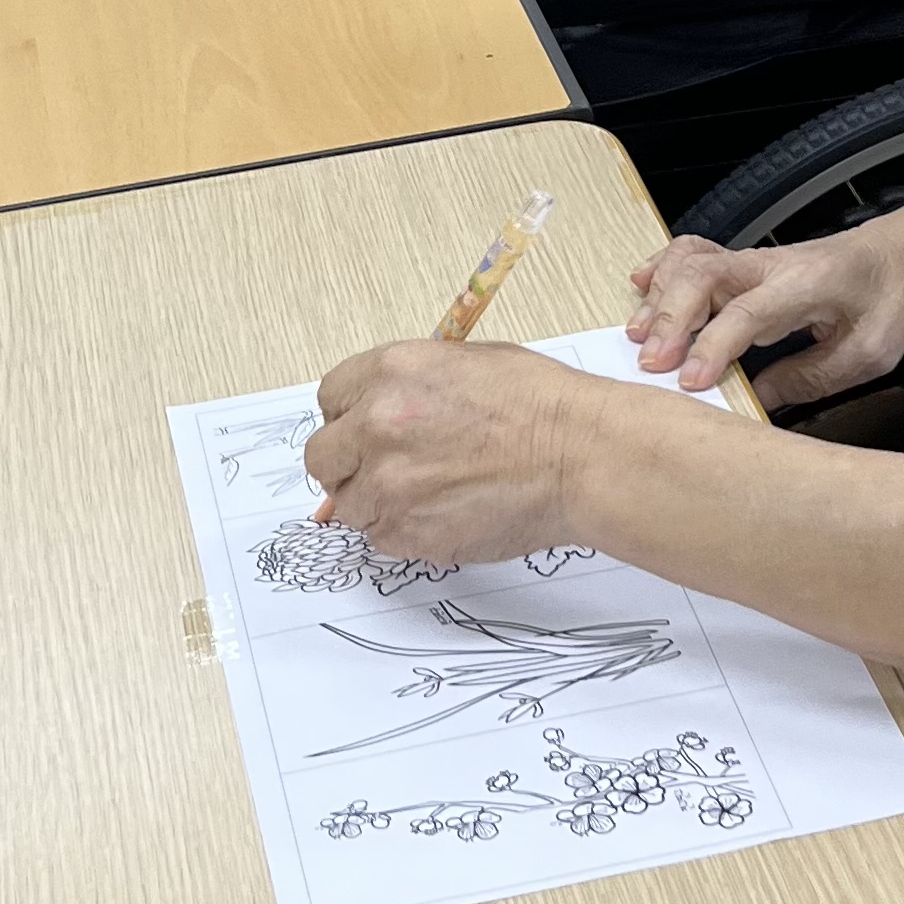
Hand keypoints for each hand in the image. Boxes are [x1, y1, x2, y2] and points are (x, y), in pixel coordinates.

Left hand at [303, 340, 591, 564]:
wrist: (579, 455)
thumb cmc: (539, 405)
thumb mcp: (463, 365)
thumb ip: (406, 392)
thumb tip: (371, 423)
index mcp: (390, 372)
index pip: (330, 399)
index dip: (350, 418)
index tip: (367, 432)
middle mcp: (376, 424)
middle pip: (324, 458)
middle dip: (349, 466)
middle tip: (388, 470)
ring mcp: (388, 482)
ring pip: (349, 506)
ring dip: (377, 504)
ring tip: (428, 495)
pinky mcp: (407, 531)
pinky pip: (380, 539)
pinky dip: (403, 533)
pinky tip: (443, 515)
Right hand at [625, 223, 903, 404]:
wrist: (900, 254)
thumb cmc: (889, 299)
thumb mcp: (869, 353)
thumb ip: (811, 377)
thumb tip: (758, 401)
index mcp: (808, 284)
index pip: (748, 312)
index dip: (713, 346)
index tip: (691, 382)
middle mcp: (771, 265)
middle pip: (703, 276)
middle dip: (670, 318)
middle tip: (651, 364)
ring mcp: (753, 260)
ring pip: (690, 262)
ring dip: (659, 297)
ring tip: (637, 337)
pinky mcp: (742, 263)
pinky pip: (692, 254)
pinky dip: (661, 269)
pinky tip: (641, 288)